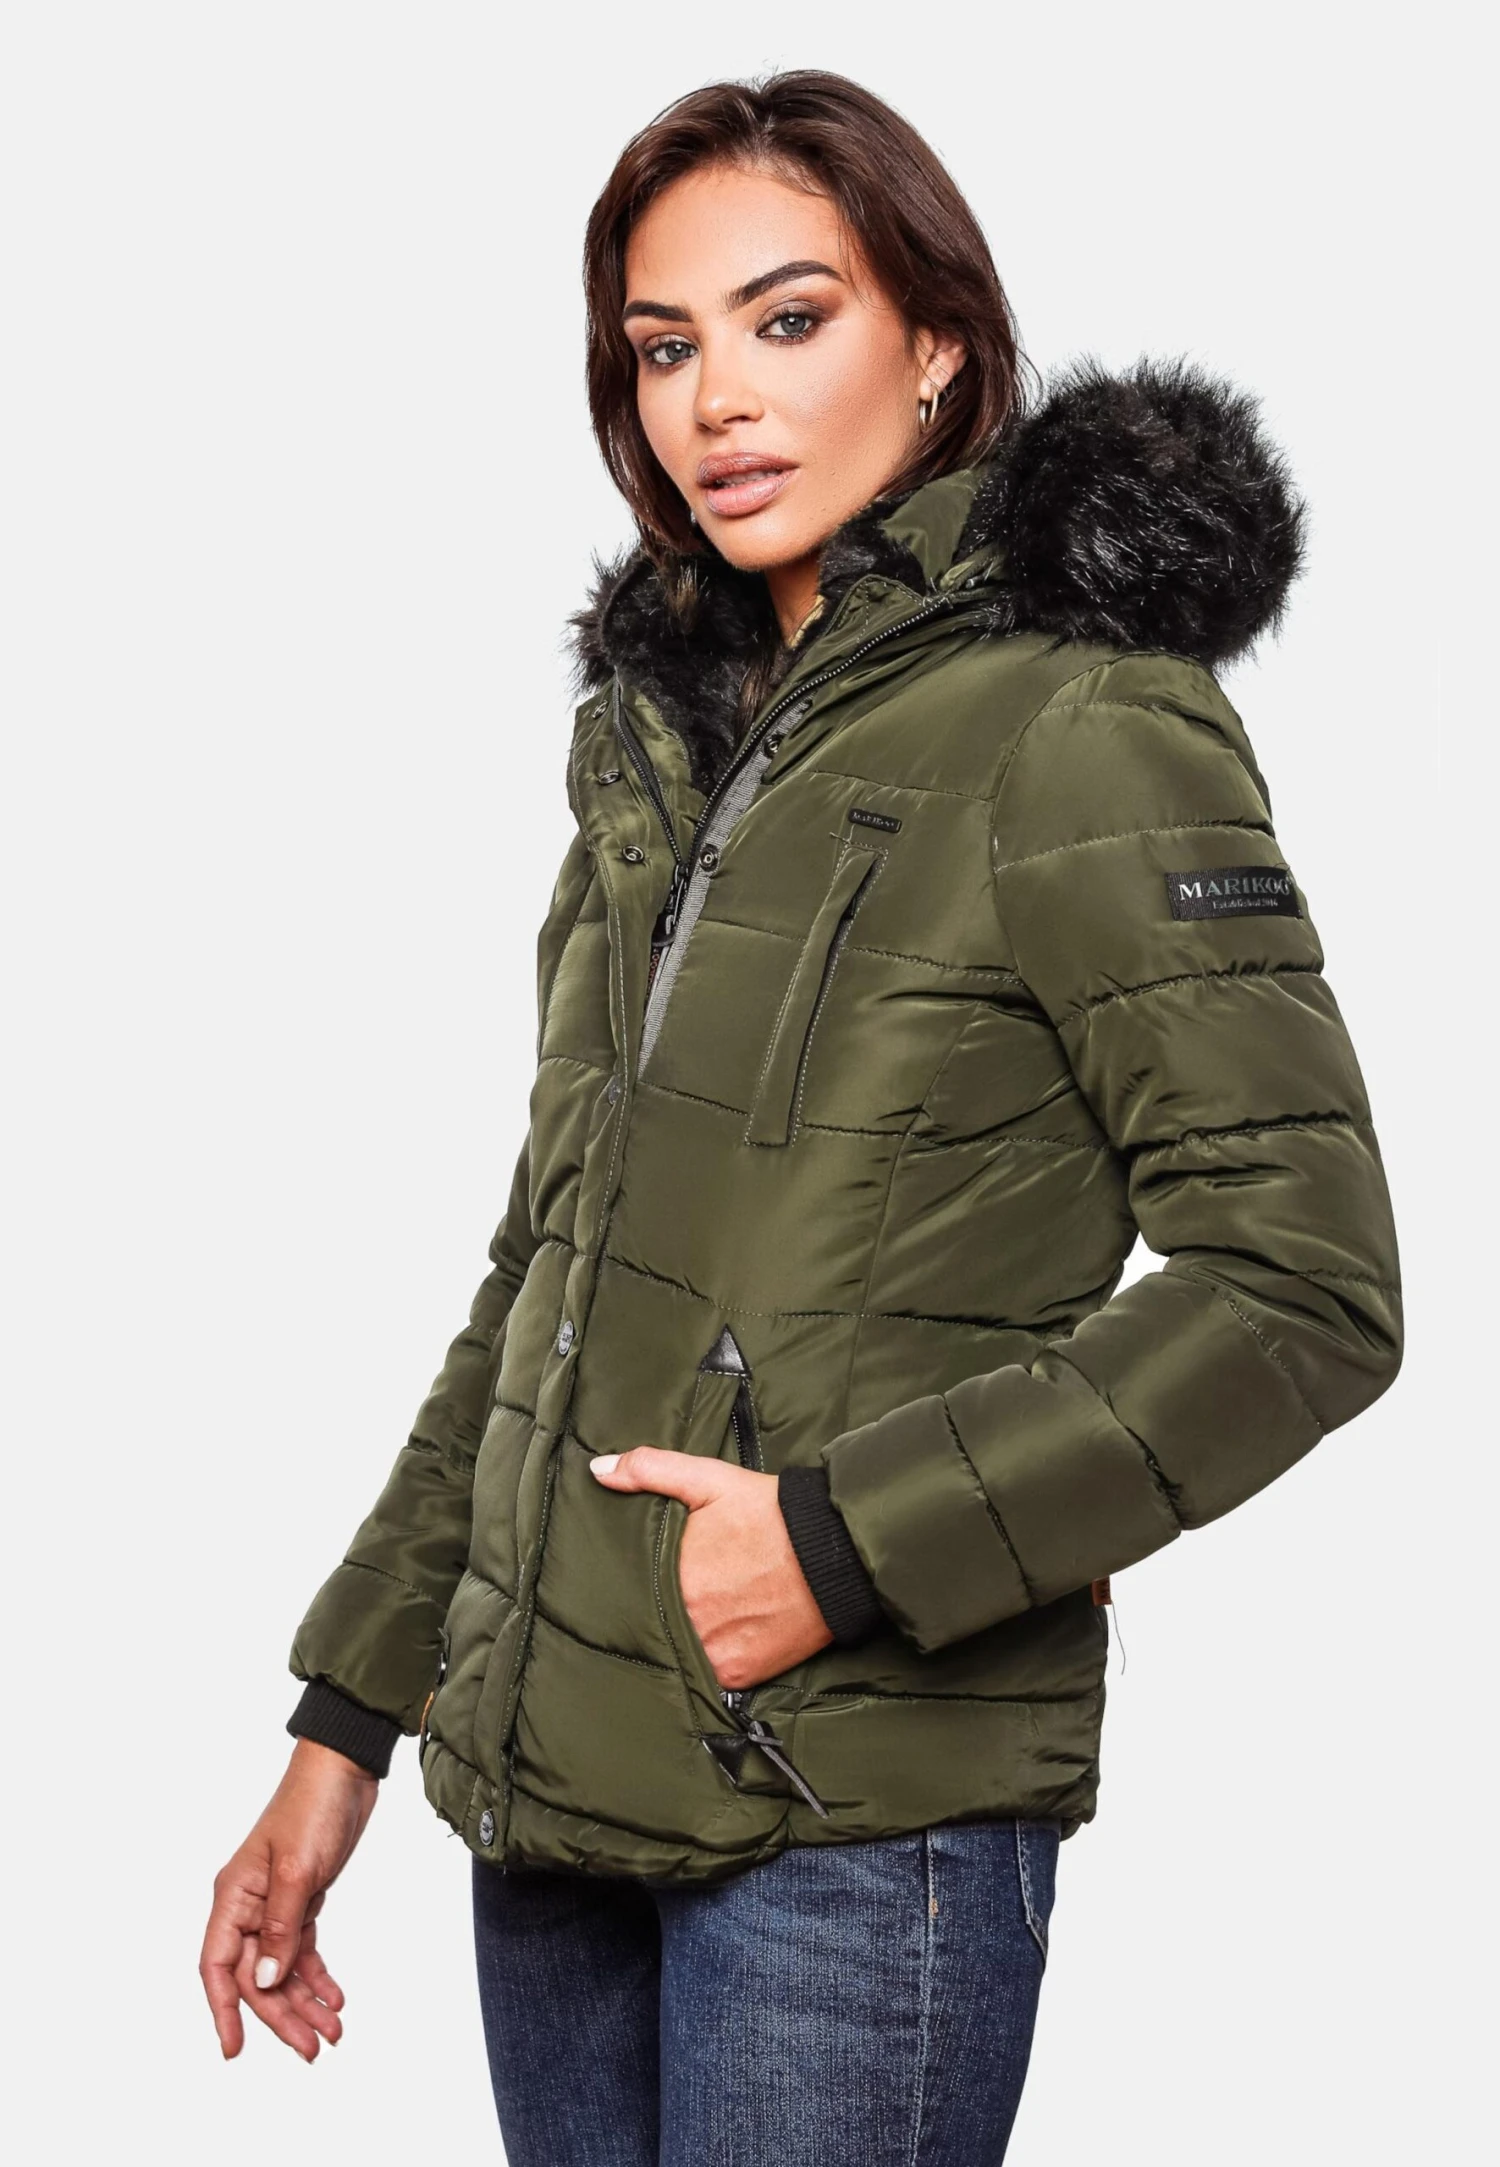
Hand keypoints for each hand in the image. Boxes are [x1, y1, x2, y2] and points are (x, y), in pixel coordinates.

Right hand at [199, 1737, 379, 2061]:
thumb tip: (264, 1981)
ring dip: (304, 2001)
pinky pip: (301, 1949)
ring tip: (332, 2031)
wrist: (346, 1768)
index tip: (234, 2050)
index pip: (217, 1965)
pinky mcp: (302, 1899)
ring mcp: (275, 1903)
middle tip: (313, 2048)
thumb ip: (281, 1928)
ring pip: (281, 1967)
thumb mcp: (297, 1869)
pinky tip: (334, 1997)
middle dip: (281, 2015)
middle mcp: (249, 1904)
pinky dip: (316, 1975)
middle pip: (256, 1976)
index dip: (223, 2010)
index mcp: (234, 1896)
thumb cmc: (313, 1806)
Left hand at [589, 1449, 833, 1686]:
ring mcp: (713, 1652)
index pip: (628, 1589)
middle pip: (650, 1621)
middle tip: (658, 1597)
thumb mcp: (710, 1479)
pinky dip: (704, 1659)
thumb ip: (651, 1470)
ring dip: (676, 1637)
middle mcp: (689, 1619)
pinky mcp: (738, 1674)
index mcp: (673, 1575)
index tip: (624, 1578)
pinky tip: (710, 1638)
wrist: (836, 1553)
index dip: (626, 1584)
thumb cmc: (770, 1514)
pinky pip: (706, 1674)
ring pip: (675, 1649)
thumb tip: (599, 1470)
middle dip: (650, 1611)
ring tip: (686, 1618)